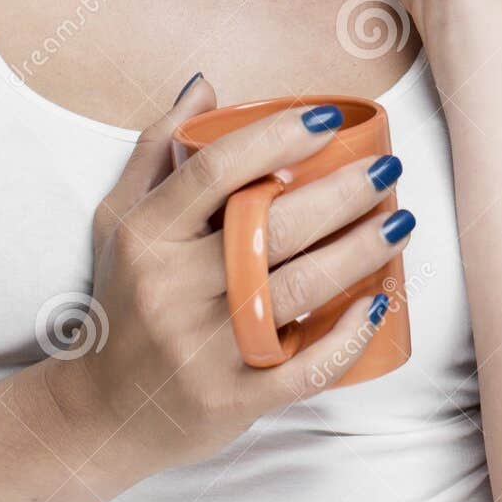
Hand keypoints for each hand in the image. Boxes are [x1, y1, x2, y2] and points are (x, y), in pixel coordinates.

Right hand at [46, 81, 413, 478]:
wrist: (100, 414)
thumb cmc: (126, 301)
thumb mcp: (120, 221)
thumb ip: (157, 149)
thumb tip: (205, 87)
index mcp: (147, 235)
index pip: (217, 171)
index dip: (278, 137)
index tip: (329, 119)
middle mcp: (172, 288)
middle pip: (274, 227)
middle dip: (345, 192)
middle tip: (388, 167)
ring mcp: (203, 347)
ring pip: (300, 288)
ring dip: (362, 251)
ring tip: (400, 221)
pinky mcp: (232, 399)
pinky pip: (305, 366)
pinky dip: (349, 335)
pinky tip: (381, 301)